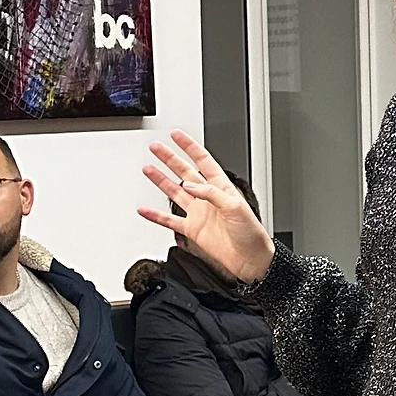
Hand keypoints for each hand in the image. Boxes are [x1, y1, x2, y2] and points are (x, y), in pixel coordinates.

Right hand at [139, 130, 275, 282]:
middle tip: (156, 148)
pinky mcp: (193, 230)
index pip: (203, 161)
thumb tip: (190, 185)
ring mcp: (199, 213)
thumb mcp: (236, 206)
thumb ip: (212, 193)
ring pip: (175, 192)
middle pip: (184, 172)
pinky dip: (155, 215)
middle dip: (170, 158)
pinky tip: (144, 209)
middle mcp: (208, 198)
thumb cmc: (251, 233)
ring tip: (148, 169)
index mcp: (221, 188)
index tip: (176, 135)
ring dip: (161, 181)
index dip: (189, 147)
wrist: (251, 259)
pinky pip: (169, 220)